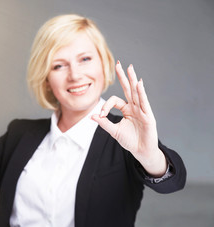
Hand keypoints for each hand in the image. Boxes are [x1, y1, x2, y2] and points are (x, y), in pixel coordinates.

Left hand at [92, 61, 166, 176]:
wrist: (141, 151)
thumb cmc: (129, 141)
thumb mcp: (113, 131)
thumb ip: (104, 123)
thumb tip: (91, 116)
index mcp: (127, 109)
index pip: (115, 101)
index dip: (106, 106)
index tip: (100, 115)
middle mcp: (134, 107)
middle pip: (128, 89)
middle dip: (123, 76)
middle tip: (119, 64)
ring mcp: (142, 110)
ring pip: (136, 92)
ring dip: (132, 80)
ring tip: (129, 68)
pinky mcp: (148, 116)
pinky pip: (144, 102)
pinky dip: (141, 93)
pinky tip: (138, 83)